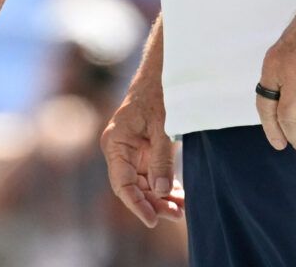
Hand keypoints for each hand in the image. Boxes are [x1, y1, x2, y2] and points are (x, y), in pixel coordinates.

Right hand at [101, 85, 183, 227]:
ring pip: (142, 185)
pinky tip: (178, 196)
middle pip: (132, 187)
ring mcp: (130, 153)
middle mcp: (119, 151)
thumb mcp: (162, 127)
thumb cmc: (158, 94)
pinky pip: (150, 176)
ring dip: (160, 198)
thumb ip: (161, 160)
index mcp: (116, 143)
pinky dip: (163, 186)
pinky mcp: (142, 152)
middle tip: (176, 214)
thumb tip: (161, 191)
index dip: (136, 205)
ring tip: (180, 209)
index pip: (122, 183)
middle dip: (153, 203)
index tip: (153, 220)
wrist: (160, 75)